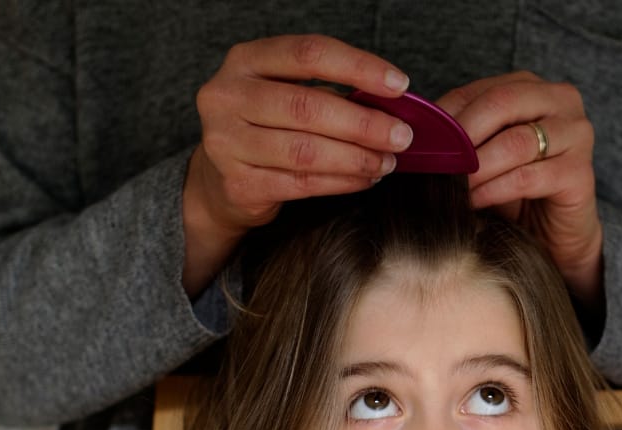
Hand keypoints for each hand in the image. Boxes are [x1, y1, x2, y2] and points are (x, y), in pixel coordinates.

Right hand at [182, 35, 413, 295]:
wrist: (220, 179)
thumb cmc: (268, 127)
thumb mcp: (286, 92)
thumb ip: (329, 90)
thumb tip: (392, 103)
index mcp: (245, 60)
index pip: (309, 53)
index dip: (359, 67)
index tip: (398, 85)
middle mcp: (227, 96)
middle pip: (308, 106)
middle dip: (364, 123)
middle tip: (401, 136)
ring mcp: (226, 143)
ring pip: (305, 151)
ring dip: (356, 158)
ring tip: (387, 162)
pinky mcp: (238, 185)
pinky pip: (301, 184)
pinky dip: (341, 183)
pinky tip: (364, 179)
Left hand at [437, 72, 602, 309]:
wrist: (553, 235)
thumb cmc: (513, 192)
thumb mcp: (482, 155)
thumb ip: (458, 136)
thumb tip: (412, 133)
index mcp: (533, 87)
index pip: (481, 90)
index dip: (445, 115)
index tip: (416, 141)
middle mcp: (561, 101)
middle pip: (501, 103)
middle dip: (461, 135)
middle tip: (432, 162)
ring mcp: (576, 135)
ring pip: (515, 142)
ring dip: (476, 167)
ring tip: (450, 186)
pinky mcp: (580, 174)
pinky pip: (528, 177)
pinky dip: (494, 189)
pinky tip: (473, 201)